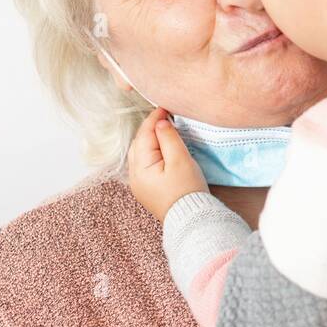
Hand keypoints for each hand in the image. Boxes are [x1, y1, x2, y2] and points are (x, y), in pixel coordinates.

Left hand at [128, 107, 207, 221]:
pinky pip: (145, 164)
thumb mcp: (181, 160)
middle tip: (166, 117)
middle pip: (139, 143)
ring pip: (140, 154)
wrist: (191, 220)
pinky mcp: (147, 190)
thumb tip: (160, 122)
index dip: (154, 118)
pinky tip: (162, 149)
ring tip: (165, 131)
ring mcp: (139, 184)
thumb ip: (169, 139)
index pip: (145, 134)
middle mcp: (134, 176)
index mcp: (140, 167)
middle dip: (150, 128)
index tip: (166, 107)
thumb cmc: (187, 190)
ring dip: (150, 140)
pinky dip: (151, 152)